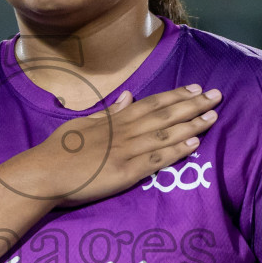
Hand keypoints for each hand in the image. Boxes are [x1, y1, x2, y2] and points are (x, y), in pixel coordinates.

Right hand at [0, 84, 219, 204]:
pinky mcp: (126, 172)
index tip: (196, 89)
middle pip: (165, 115)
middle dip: (193, 105)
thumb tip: (127, 96)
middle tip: (217, 96)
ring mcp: (126, 151)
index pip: (152, 103)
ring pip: (166, 135)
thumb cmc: (58, 150)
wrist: (44, 173)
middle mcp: (124, 131)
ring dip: (191, 124)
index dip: (176, 96)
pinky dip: (177, 151)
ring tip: (213, 117)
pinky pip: (156, 160)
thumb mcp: (83, 123)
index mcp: (115, 120)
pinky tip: (194, 143)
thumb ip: (108, 112)